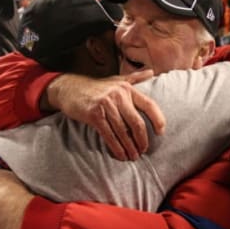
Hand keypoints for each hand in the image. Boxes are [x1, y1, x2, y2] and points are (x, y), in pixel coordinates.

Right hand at [45, 69, 165, 160]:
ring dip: (129, 147)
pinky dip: (116, 148)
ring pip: (123, 132)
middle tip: (143, 150)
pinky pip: (109, 135)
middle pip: (137, 122)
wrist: (69, 88)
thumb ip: (134, 78)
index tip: (161, 132)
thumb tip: (151, 72)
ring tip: (133, 156)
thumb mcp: (116, 79)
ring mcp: (106, 105)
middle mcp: (119, 95)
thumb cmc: (95, 86)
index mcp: (127, 88)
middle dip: (142, 139)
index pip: (149, 104)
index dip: (158, 119)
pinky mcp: (94, 115)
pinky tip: (120, 155)